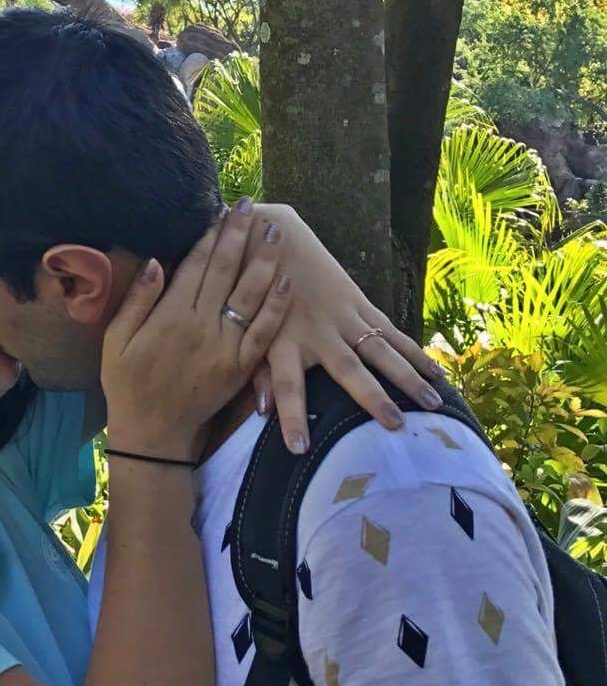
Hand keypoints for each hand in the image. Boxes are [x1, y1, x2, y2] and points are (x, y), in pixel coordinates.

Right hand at [100, 195, 288, 458]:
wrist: (153, 433)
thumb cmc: (127, 384)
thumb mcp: (115, 341)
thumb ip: (136, 300)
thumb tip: (155, 261)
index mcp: (170, 316)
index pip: (195, 265)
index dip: (211, 235)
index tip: (222, 211)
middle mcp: (201, 325)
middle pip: (226, 271)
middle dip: (239, 235)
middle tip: (251, 206)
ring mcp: (226, 346)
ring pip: (251, 294)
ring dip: (265, 260)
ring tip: (274, 231)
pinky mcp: (241, 367)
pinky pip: (265, 332)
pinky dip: (278, 306)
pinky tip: (287, 281)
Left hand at [253, 203, 445, 452]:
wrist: (270, 237)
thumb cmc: (254, 291)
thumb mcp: (247, 329)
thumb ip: (257, 370)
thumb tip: (260, 411)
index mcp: (284, 341)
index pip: (286, 385)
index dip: (290, 415)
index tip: (299, 448)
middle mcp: (317, 332)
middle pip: (349, 371)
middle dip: (371, 398)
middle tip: (395, 426)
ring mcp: (342, 317)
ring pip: (380, 351)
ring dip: (407, 377)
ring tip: (432, 404)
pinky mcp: (358, 304)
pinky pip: (390, 332)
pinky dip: (413, 352)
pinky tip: (437, 371)